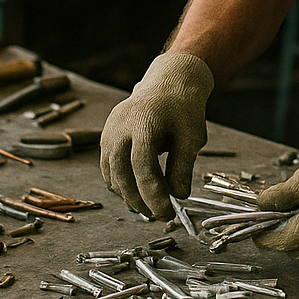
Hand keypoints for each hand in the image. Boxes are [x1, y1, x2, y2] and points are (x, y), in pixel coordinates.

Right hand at [99, 52, 213, 218]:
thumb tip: (178, 196)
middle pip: (120, 173)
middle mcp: (120, 126)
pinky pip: (108, 167)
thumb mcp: (192, 136)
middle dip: (138, 200)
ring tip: (148, 208)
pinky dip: (120, 183)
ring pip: (110, 173)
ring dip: (127, 195)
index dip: (153, 194)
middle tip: (157, 216)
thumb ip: (183, 166)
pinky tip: (137, 193)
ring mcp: (109, 130)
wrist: (168, 82)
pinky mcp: (106, 135)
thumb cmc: (183, 108)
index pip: (142, 167)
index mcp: (143, 122)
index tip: (167, 212)